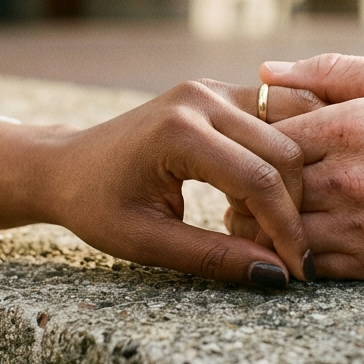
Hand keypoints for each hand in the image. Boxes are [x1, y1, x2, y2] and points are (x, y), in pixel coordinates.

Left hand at [0, 80, 323, 287]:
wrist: (65, 165)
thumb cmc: (95, 206)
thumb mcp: (148, 242)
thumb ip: (215, 257)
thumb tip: (276, 274)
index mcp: (179, 132)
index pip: (258, 180)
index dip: (285, 229)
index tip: (298, 270)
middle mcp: (200, 98)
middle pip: (282, 152)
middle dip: (291, 208)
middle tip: (280, 253)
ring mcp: (210, 89)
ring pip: (287, 131)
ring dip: (289, 182)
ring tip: (264, 226)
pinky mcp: (217, 92)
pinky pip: (272, 120)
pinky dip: (277, 161)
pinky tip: (258, 199)